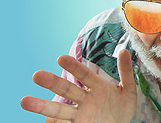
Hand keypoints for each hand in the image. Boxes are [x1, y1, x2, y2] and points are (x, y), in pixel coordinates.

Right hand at [21, 49, 136, 122]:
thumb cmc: (123, 107)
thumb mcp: (128, 90)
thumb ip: (125, 72)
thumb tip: (124, 51)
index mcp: (97, 87)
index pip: (84, 75)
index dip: (73, 67)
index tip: (60, 58)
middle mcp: (85, 99)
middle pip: (67, 90)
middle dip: (53, 83)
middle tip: (37, 75)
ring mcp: (80, 114)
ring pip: (60, 109)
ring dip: (43, 105)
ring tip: (25, 102)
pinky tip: (43, 120)